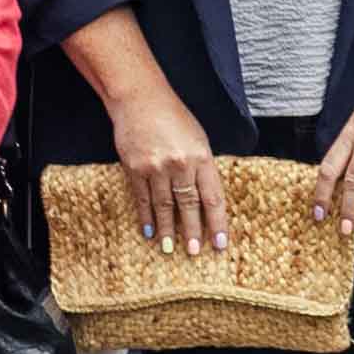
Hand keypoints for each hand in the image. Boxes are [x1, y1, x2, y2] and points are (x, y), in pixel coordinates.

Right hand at [99, 78, 225, 259]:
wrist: (140, 101)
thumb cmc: (175, 118)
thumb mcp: (199, 139)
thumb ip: (202, 168)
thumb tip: (206, 199)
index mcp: (201, 157)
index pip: (212, 197)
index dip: (216, 222)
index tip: (220, 243)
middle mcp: (179, 164)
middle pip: (188, 205)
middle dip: (192, 231)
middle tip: (194, 252)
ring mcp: (155, 168)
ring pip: (163, 206)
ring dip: (168, 229)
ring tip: (171, 248)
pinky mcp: (134, 168)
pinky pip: (142, 198)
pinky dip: (146, 216)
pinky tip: (149, 231)